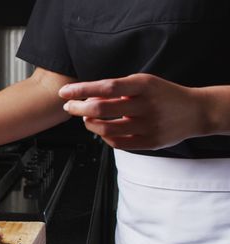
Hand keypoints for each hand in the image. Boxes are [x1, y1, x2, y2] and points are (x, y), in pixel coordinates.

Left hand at [58, 73, 206, 149]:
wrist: (196, 111)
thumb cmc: (162, 94)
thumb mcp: (143, 83)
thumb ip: (117, 90)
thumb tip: (86, 97)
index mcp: (144, 85)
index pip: (106, 87)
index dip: (81, 90)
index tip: (64, 92)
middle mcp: (147, 105)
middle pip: (102, 110)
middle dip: (79, 109)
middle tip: (69, 107)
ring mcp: (149, 126)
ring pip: (106, 130)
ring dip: (89, 124)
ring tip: (87, 118)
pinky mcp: (150, 143)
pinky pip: (117, 143)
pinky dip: (104, 137)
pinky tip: (102, 130)